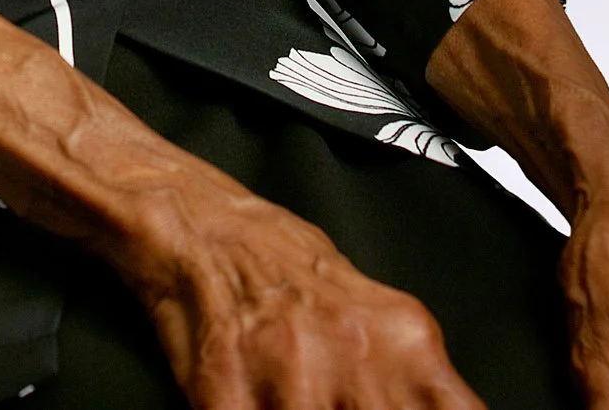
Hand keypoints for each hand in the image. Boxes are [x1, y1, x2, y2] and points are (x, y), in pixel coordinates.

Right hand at [0, 7, 482, 408]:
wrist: (187, 218)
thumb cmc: (279, 263)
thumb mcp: (378, 314)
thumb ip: (421, 379)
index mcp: (403, 336)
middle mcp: (353, 355)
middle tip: (343, 406)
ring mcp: (288, 375)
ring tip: (296, 401)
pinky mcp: (225, 392)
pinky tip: (254, 406)